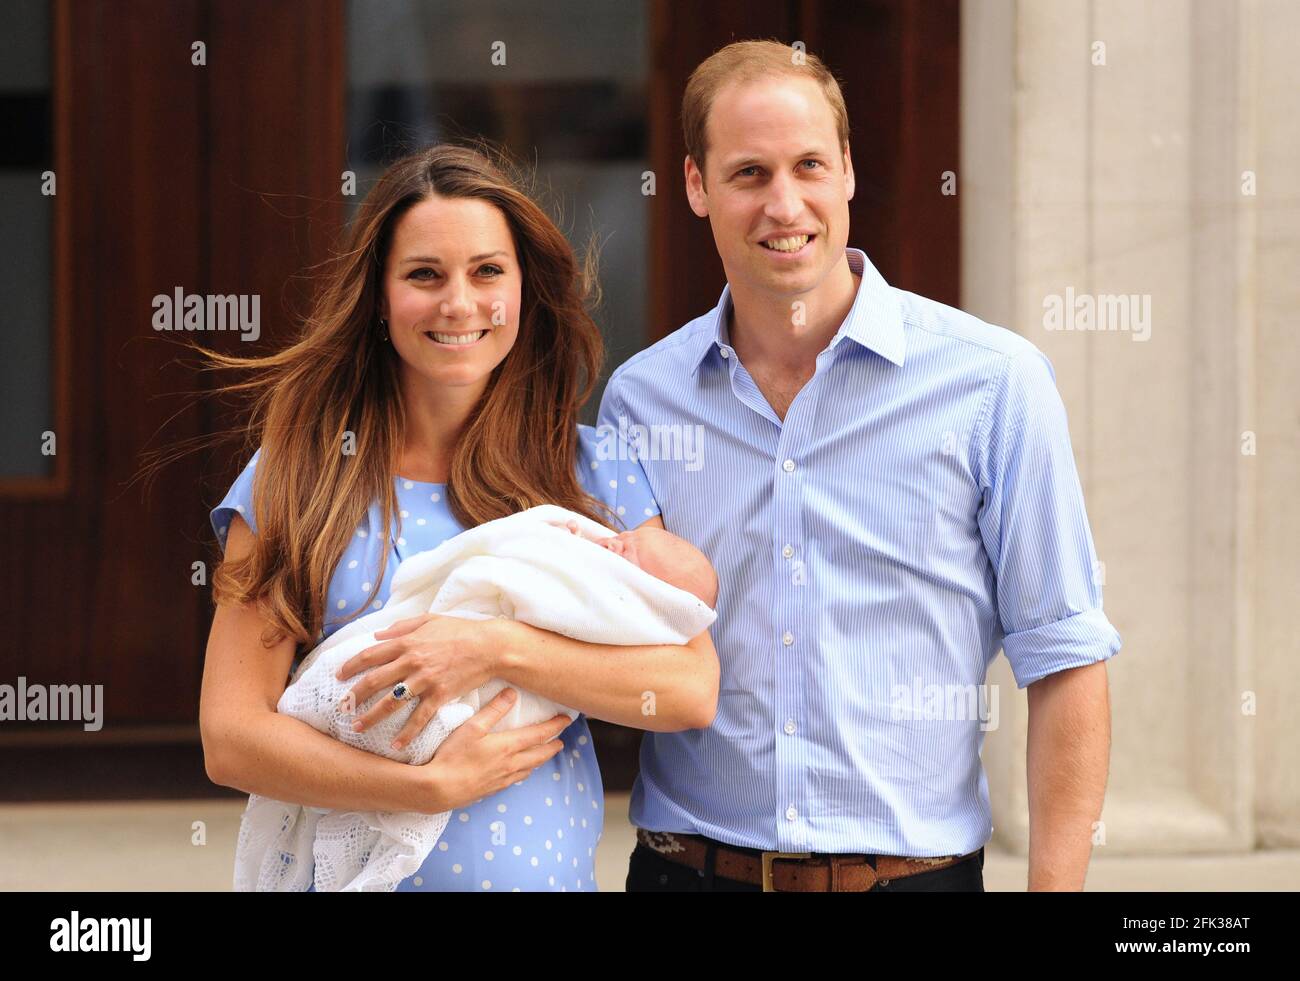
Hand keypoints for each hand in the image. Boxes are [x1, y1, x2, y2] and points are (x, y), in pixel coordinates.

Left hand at [336, 613, 502, 748]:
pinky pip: (419, 718)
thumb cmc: (461, 630)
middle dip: (354, 696)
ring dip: (372, 717)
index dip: (350, 665)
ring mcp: (425, 680)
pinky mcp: (440, 695)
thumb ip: (402, 626)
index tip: (338, 676)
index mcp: (407, 642)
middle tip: (340, 708)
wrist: (490, 647)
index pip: (370, 654)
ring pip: (391, 702)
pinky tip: (396, 746)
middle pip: (374, 681)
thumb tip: (378, 634)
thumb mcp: (430, 620)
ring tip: (357, 728)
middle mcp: (412, 661)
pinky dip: (407, 733)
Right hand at [413, 688, 571, 813]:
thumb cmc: (453, 755)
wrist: (439, 789)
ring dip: (540, 760)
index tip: (566, 720)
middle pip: (539, 754)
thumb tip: (512, 693)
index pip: (539, 734)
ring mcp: (503, 779)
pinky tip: (521, 771)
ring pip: (529, 768)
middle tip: (561, 741)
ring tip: (544, 754)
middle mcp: (511, 764)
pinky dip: (525, 771)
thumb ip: (493, 710)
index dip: (554, 726)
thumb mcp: (472, 727)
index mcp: (508, 746)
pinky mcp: (493, 789)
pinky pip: (517, 779)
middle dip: (552, 746)